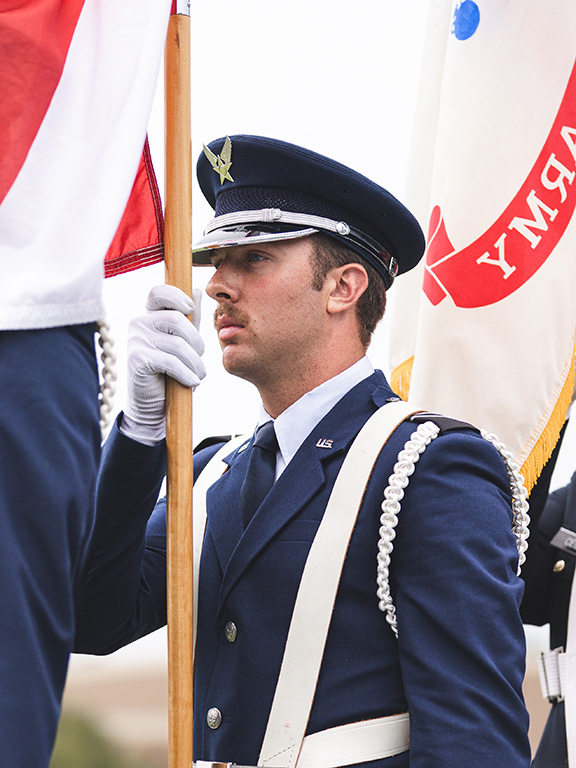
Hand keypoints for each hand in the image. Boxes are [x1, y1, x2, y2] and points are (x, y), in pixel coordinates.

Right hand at [121, 284, 205, 444]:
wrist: (153, 405)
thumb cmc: (170, 372)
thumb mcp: (183, 342)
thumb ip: (189, 318)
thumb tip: (195, 290)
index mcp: (149, 315)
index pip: (158, 292)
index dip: (176, 296)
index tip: (190, 309)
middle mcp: (139, 323)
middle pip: (176, 319)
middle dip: (196, 341)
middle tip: (200, 358)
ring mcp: (135, 340)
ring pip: (177, 343)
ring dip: (195, 362)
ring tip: (199, 374)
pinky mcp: (136, 358)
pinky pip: (170, 361)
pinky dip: (186, 373)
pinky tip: (192, 382)